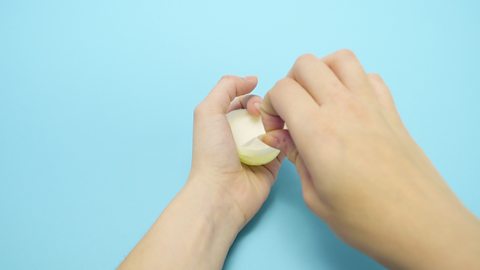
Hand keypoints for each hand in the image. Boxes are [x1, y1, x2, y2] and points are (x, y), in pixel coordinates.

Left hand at [119, 75, 283, 269]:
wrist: (222, 192)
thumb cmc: (212, 153)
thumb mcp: (208, 111)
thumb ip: (226, 87)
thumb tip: (252, 79)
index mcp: (224, 122)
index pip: (245, 99)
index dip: (253, 98)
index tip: (255, 107)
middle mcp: (241, 134)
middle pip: (264, 111)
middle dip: (268, 110)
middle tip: (264, 120)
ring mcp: (258, 149)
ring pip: (277, 126)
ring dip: (279, 123)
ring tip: (274, 131)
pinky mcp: (273, 163)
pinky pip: (287, 144)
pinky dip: (288, 139)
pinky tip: (287, 137)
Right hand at [261, 50, 479, 268]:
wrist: (420, 224)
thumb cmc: (366, 220)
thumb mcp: (315, 196)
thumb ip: (294, 157)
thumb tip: (277, 136)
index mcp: (318, 132)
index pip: (283, 89)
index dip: (270, 106)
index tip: (275, 129)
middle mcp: (343, 108)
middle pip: (306, 64)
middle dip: (290, 83)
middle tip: (292, 113)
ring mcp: (371, 105)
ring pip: (340, 59)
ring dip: (322, 72)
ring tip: (319, 100)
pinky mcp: (391, 110)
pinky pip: (370, 76)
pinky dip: (353, 81)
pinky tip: (349, 106)